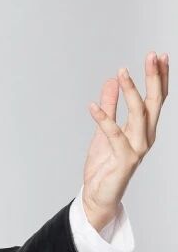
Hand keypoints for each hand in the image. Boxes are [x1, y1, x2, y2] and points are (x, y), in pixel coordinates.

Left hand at [83, 51, 168, 229]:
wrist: (99, 196)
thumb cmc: (105, 165)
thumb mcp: (104, 131)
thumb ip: (110, 107)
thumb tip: (111, 82)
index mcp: (143, 129)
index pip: (155, 99)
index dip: (159, 78)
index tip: (159, 56)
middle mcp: (145, 137)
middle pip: (153, 103)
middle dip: (154, 78)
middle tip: (152, 55)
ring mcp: (137, 149)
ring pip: (138, 115)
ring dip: (131, 92)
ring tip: (121, 72)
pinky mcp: (124, 160)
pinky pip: (114, 135)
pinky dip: (103, 119)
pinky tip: (93, 106)